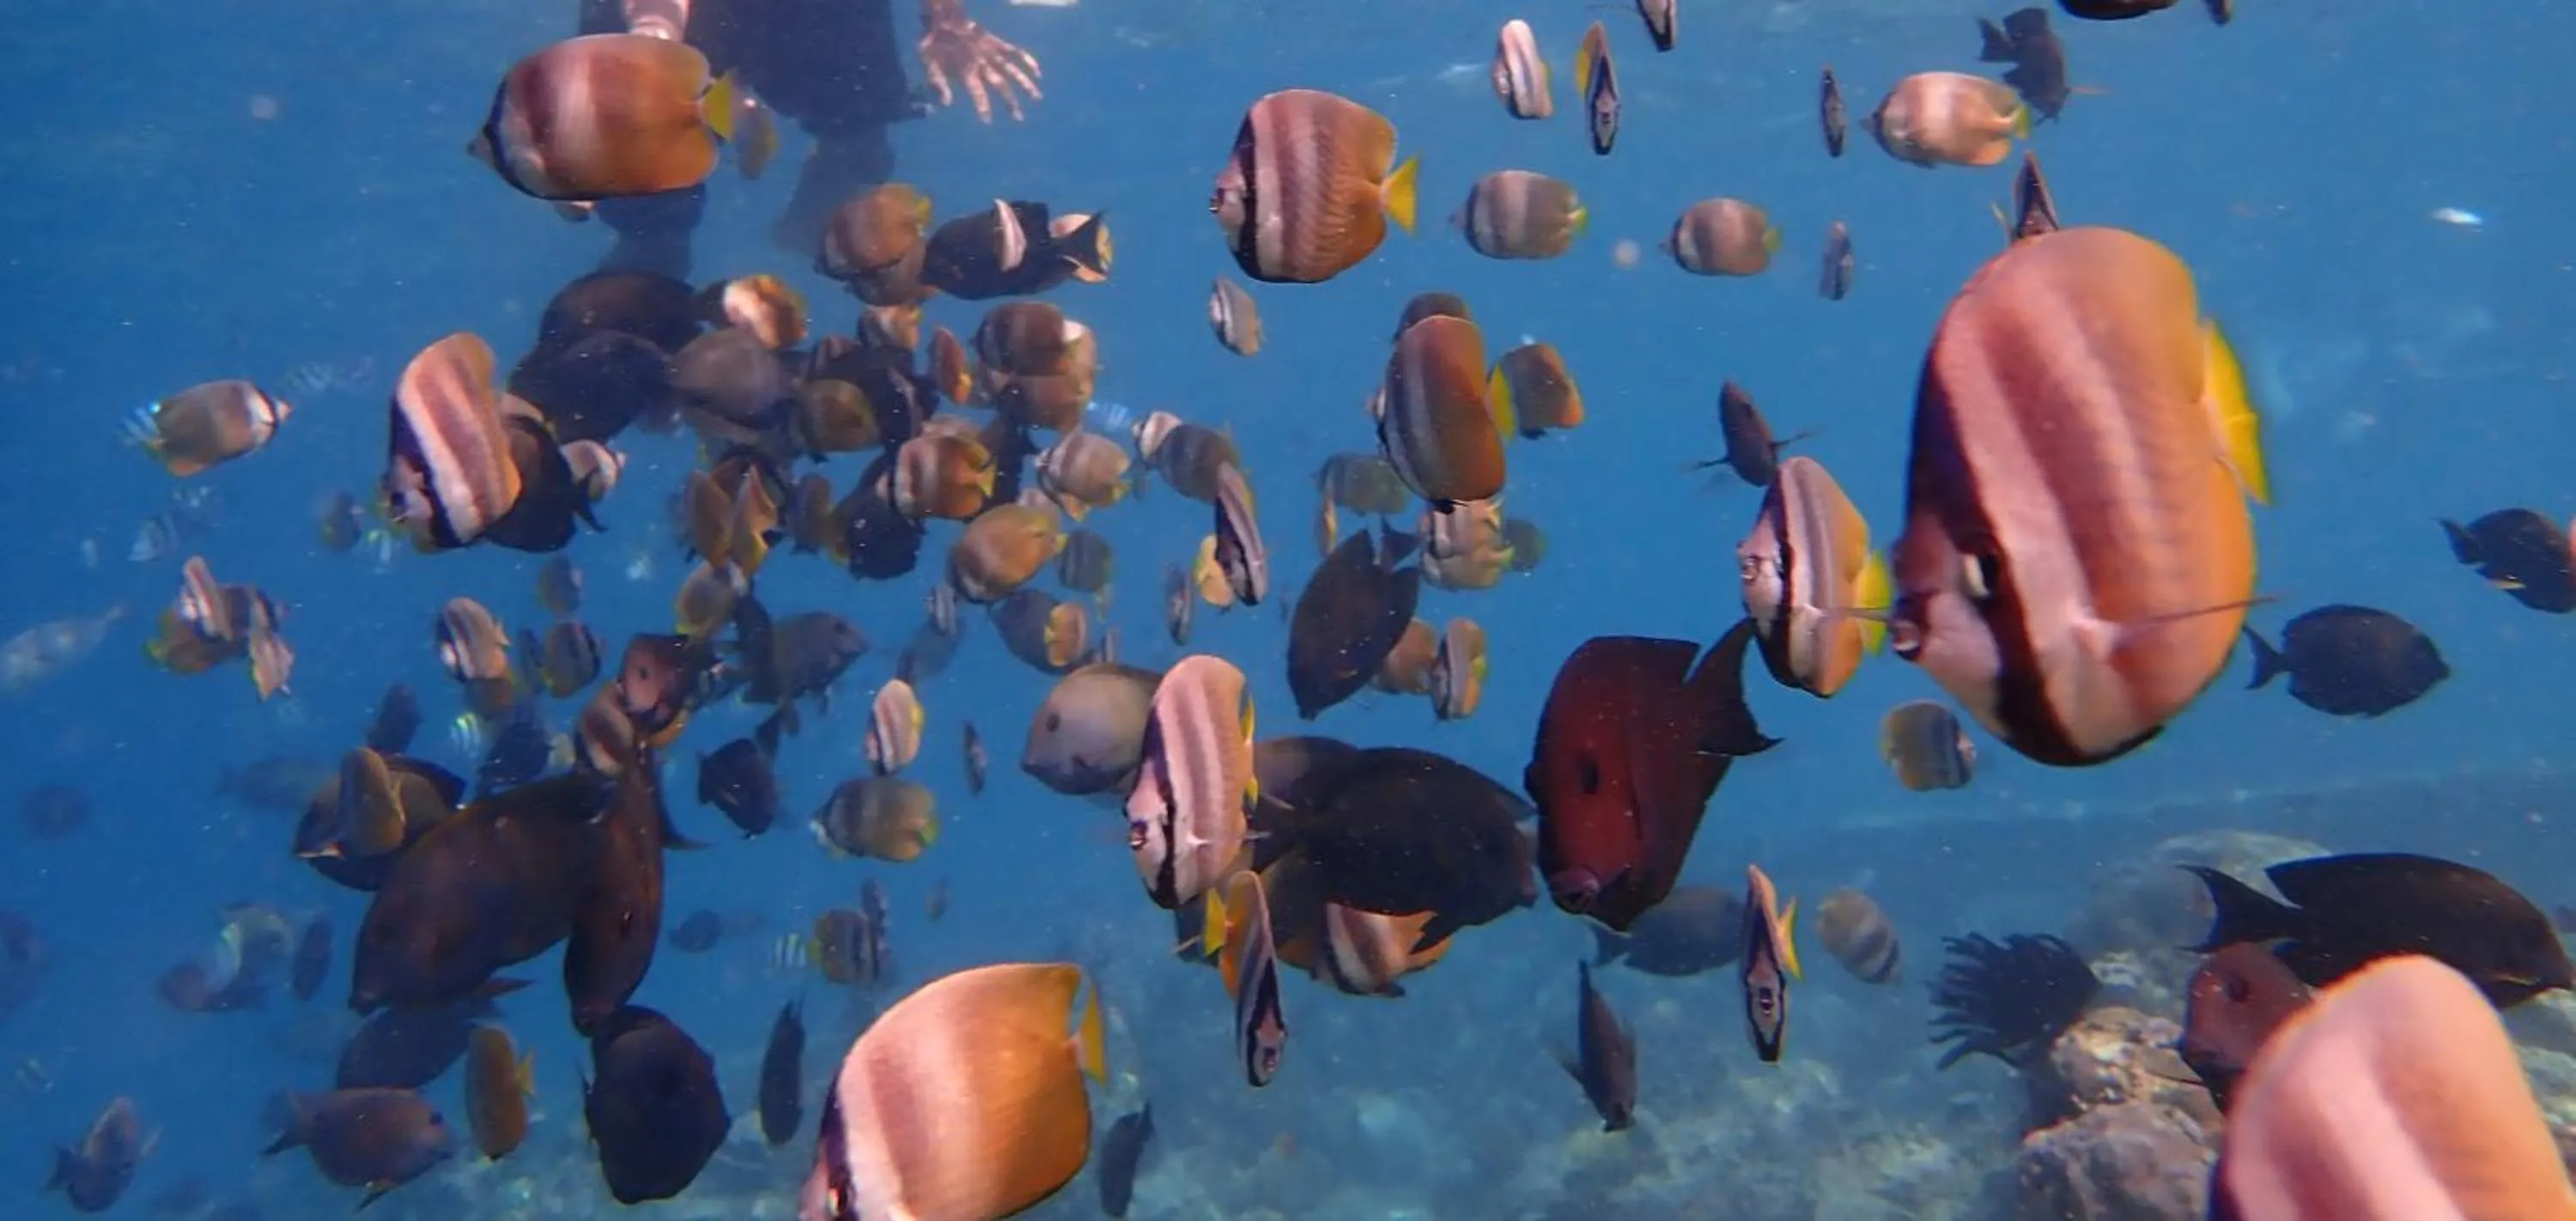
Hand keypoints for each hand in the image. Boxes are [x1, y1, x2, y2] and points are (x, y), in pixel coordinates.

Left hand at [917, 0, 1040, 122]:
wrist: (942, 18)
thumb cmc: (933, 44)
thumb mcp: (928, 64)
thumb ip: (938, 84)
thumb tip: (946, 104)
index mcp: (966, 71)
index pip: (978, 93)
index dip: (983, 107)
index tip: (988, 121)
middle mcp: (983, 64)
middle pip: (1000, 86)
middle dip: (1010, 103)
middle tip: (1019, 118)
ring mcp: (991, 52)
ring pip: (1012, 70)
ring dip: (1025, 84)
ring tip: (1037, 97)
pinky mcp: (996, 42)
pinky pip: (1014, 51)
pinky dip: (1027, 60)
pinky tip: (1037, 72)